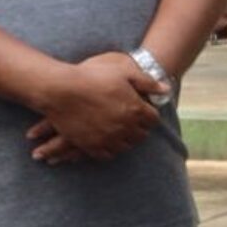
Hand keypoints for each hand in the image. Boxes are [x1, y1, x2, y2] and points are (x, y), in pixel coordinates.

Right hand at [25, 52, 164, 163]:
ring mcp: (108, 138)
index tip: (144, 111)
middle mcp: (125, 127)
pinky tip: (107, 141)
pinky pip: (107, 154)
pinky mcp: (91, 146)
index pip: (153, 120)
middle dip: (140, 128)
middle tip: (134, 123)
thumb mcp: (123, 72)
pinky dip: (109, 149)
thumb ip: (147, 82)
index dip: (150, 115)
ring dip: (125, 140)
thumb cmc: (92, 76)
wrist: (60, 89)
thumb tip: (167, 90)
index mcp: (135, 109)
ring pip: (125, 146)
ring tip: (121, 132)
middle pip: (141, 135)